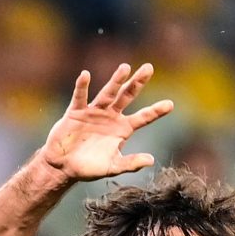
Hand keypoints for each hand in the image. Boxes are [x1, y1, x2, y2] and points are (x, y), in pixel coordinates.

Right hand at [38, 64, 174, 182]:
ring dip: (116, 80)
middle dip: (138, 83)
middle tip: (149, 68)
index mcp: (122, 129)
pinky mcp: (76, 112)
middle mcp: (111, 116)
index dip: (156, 111)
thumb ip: (131, 164)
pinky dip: (82, 87)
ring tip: (125, 68)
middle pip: (127, 96)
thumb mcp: (113, 167)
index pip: (143, 117)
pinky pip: (80, 97)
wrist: (64, 167)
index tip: (170, 105)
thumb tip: (151, 160)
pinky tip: (86, 75)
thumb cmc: (89, 168)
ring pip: (108, 93)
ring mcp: (94, 112)